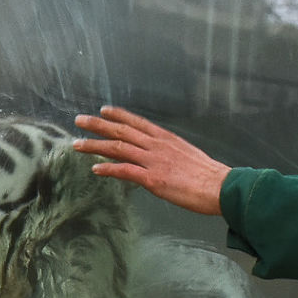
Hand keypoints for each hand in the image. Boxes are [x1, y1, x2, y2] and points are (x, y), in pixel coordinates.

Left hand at [73, 107, 230, 216]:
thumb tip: (161, 159)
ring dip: (95, 145)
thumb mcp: (188, 156)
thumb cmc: (209, 176)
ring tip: (77, 144)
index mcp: (166, 139)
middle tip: (80, 120)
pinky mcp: (153, 179)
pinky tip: (95, 169)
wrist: (220, 187)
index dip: (119, 115)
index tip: (104, 110)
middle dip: (98, 124)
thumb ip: (170, 154)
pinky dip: (108, 169)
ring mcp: (154, 161)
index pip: (138, 122)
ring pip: (118, 148)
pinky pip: (125, 171)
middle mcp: (157, 146)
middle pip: (122, 130)